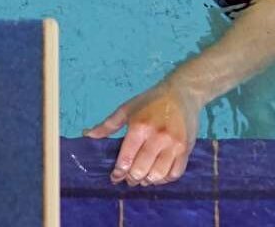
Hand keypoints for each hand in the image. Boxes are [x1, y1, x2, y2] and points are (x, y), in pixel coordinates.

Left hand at [84, 81, 201, 185]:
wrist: (182, 93)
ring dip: (148, 181)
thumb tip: (88, 135)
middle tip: (129, 178)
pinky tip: (158, 175)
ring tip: (143, 178)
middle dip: (132, 179)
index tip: (115, 177)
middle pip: (141, 171)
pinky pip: (175, 174)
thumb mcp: (127, 109)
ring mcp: (174, 145)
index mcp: (140, 127)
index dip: (118, 173)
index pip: (126, 159)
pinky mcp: (186, 149)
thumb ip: (108, 125)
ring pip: (158, 176)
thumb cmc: (151, 101)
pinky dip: (164, 180)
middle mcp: (157, 137)